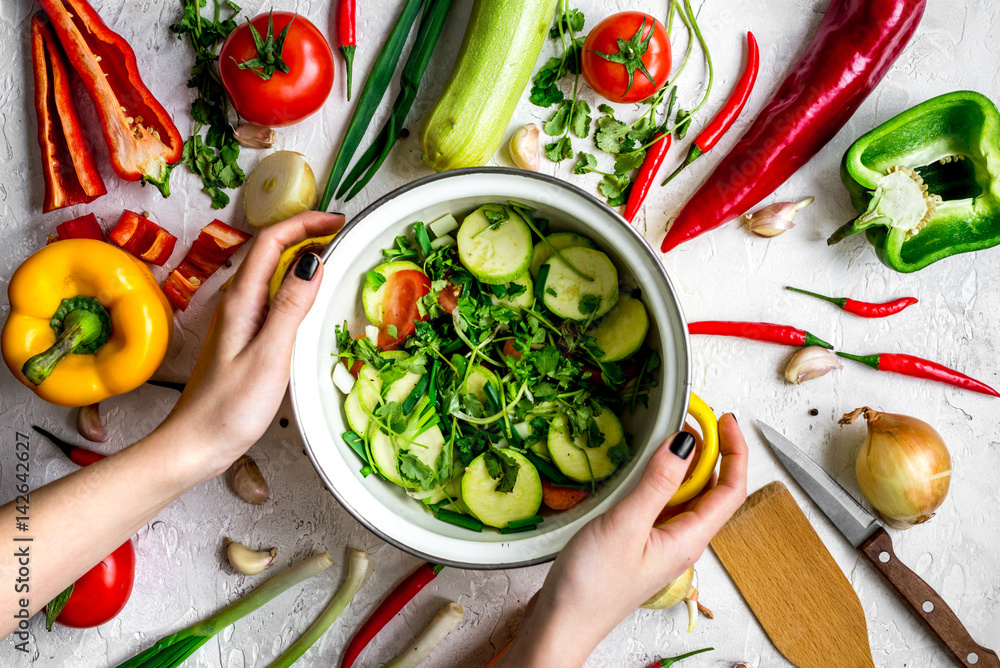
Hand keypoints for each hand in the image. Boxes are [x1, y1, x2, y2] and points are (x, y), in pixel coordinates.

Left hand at [161, 211, 343, 478]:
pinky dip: (297, 283)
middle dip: (307, 232)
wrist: (195, 443)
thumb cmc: (229, 407)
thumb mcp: (269, 356)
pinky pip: (273, 295)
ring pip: (272, 271)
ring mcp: (239, 318)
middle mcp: (237, 302)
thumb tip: (314, 261)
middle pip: (271, 249)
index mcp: (241, 300)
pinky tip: (312, 297)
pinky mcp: (244, 335)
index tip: (340, 221)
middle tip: (344, 234)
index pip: (272, 241)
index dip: (306, 223)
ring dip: (302, 255)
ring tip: (336, 255)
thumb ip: (292, 306)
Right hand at [496, 414, 747, 667]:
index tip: (724, 419)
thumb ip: (656, 483)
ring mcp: (660, 541)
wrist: (563, 623)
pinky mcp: (638, 542)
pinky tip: (642, 467)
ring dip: (682, 462)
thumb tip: (684, 442)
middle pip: (711, 489)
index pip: (731, 491)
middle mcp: (680, 540)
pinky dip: (659, 477)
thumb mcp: (625, 525)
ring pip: (685, 494)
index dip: (735, 452)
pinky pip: (661, 502)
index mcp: (688, 539)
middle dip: (708, 449)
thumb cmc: (592, 586)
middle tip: (689, 415)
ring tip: (667, 433)